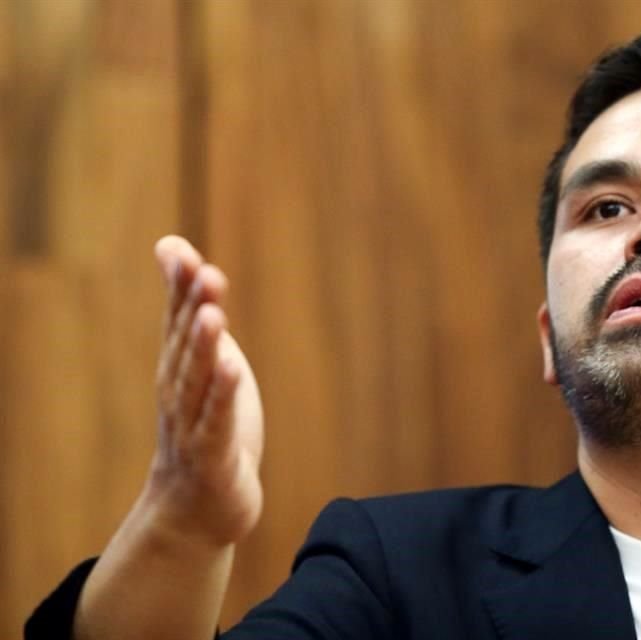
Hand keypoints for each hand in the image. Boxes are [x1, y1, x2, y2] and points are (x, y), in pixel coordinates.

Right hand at [145, 236, 263, 547]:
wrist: (195, 511)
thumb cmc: (203, 426)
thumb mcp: (205, 361)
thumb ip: (193, 309)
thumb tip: (174, 247)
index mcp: (180, 368)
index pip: (177, 320)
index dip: (180, 287)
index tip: (181, 251)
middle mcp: (179, 392)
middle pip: (188, 344)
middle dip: (194, 308)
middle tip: (205, 273)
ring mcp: (192, 426)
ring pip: (199, 382)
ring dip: (205, 348)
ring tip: (213, 314)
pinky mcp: (213, 458)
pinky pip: (217, 424)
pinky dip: (223, 398)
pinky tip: (232, 371)